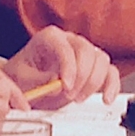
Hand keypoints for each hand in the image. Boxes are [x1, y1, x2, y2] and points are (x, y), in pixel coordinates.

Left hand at [2, 26, 119, 108]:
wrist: (26, 83)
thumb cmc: (23, 75)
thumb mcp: (22, 78)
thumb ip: (39, 80)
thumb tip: (56, 84)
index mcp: (50, 37)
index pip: (64, 47)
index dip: (68, 67)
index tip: (65, 86)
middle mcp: (69, 40)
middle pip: (86, 51)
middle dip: (81, 76)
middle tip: (70, 95)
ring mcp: (84, 52)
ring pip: (101, 59)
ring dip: (94, 82)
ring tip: (79, 98)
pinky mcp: (94, 67)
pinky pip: (111, 72)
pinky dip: (112, 85)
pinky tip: (106, 98)